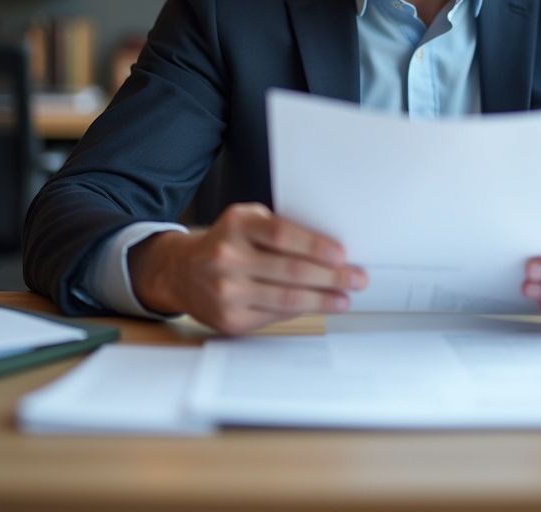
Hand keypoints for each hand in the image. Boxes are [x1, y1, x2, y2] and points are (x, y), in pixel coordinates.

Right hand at [128, 203, 367, 334]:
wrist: (182, 271)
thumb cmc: (227, 241)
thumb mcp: (248, 220)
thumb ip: (280, 228)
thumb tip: (329, 249)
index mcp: (237, 226)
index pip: (282, 235)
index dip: (315, 246)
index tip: (342, 254)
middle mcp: (228, 258)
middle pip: (290, 271)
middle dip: (331, 277)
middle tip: (357, 278)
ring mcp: (226, 292)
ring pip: (286, 298)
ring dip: (323, 299)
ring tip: (345, 297)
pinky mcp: (229, 319)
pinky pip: (275, 315)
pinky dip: (302, 311)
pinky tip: (319, 306)